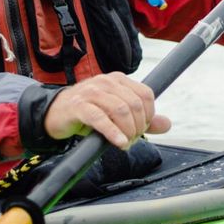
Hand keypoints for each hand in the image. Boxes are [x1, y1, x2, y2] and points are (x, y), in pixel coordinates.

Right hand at [43, 73, 170, 149]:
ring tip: (125, 143)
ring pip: (120, 110)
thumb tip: (167, 124)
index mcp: (118, 80)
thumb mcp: (117, 114)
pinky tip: (119, 143)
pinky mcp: (79, 106)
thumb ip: (142, 118)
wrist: (56, 113)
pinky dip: (113, 132)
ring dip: (127, 132)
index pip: (146, 94)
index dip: (148, 115)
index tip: (142, 130)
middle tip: (131, 140)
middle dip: (138, 127)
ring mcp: (92, 92)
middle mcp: (106, 82)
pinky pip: (100, 119)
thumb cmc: (89, 113)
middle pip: (135, 104)